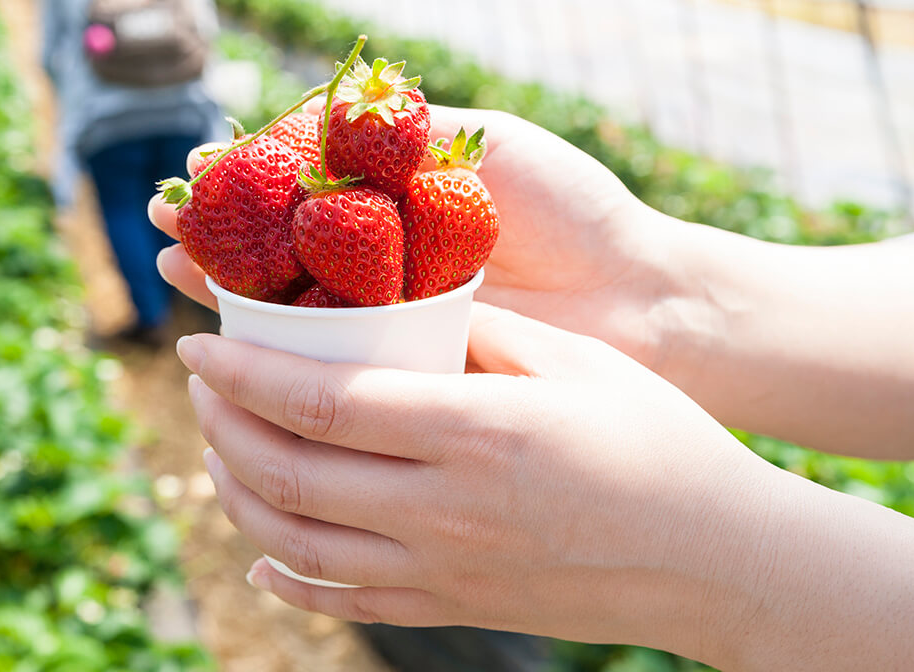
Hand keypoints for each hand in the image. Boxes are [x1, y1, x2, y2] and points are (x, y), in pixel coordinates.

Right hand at [149, 104, 680, 368]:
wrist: (641, 296)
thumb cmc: (574, 208)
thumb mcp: (490, 144)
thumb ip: (409, 130)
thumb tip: (316, 114)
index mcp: (399, 201)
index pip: (298, 187)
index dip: (245, 183)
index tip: (193, 178)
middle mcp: (384, 261)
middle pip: (280, 247)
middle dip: (219, 237)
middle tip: (163, 228)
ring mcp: (391, 319)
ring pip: (289, 305)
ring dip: (226, 289)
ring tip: (171, 270)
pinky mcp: (406, 371)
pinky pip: (328, 359)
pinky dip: (275, 348)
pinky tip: (227, 336)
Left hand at [177, 302, 775, 654]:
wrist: (717, 557)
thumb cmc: (657, 439)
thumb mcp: (571, 359)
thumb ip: (474, 332)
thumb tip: (395, 304)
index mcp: (473, 431)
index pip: (320, 402)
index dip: (243, 371)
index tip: (196, 342)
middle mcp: (443, 511)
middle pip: (288, 475)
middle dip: (224, 425)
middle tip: (204, 385)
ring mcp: (443, 573)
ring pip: (297, 547)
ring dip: (238, 495)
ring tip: (222, 450)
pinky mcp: (454, 609)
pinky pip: (345, 605)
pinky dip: (289, 581)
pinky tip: (264, 560)